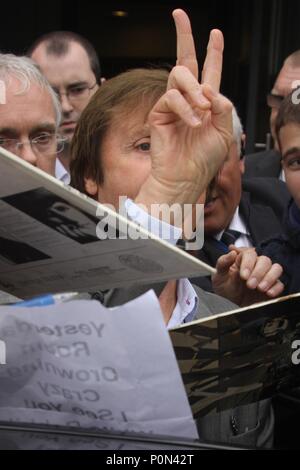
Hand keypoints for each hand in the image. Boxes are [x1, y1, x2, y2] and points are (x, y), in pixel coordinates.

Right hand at [136, 9, 232, 214]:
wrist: (185, 177)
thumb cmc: (205, 159)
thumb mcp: (225, 132)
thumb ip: (223, 107)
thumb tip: (210, 88)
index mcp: (206, 103)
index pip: (210, 72)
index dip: (214, 52)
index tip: (216, 33)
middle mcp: (188, 100)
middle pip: (185, 61)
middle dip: (184, 36)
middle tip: (179, 14)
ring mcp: (172, 105)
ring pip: (179, 74)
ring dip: (194, 87)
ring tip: (202, 107)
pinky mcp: (159, 112)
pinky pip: (172, 96)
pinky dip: (186, 107)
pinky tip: (194, 122)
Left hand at [212, 247, 284, 306]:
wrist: (231, 307)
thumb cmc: (226, 289)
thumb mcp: (219, 276)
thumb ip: (222, 263)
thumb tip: (232, 252)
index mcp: (243, 260)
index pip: (250, 254)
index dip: (248, 263)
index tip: (243, 275)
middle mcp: (256, 266)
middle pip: (265, 260)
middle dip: (258, 273)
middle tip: (250, 285)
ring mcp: (266, 275)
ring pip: (276, 268)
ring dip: (269, 278)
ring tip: (259, 288)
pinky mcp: (273, 287)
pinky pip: (280, 284)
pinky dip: (275, 288)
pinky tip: (267, 293)